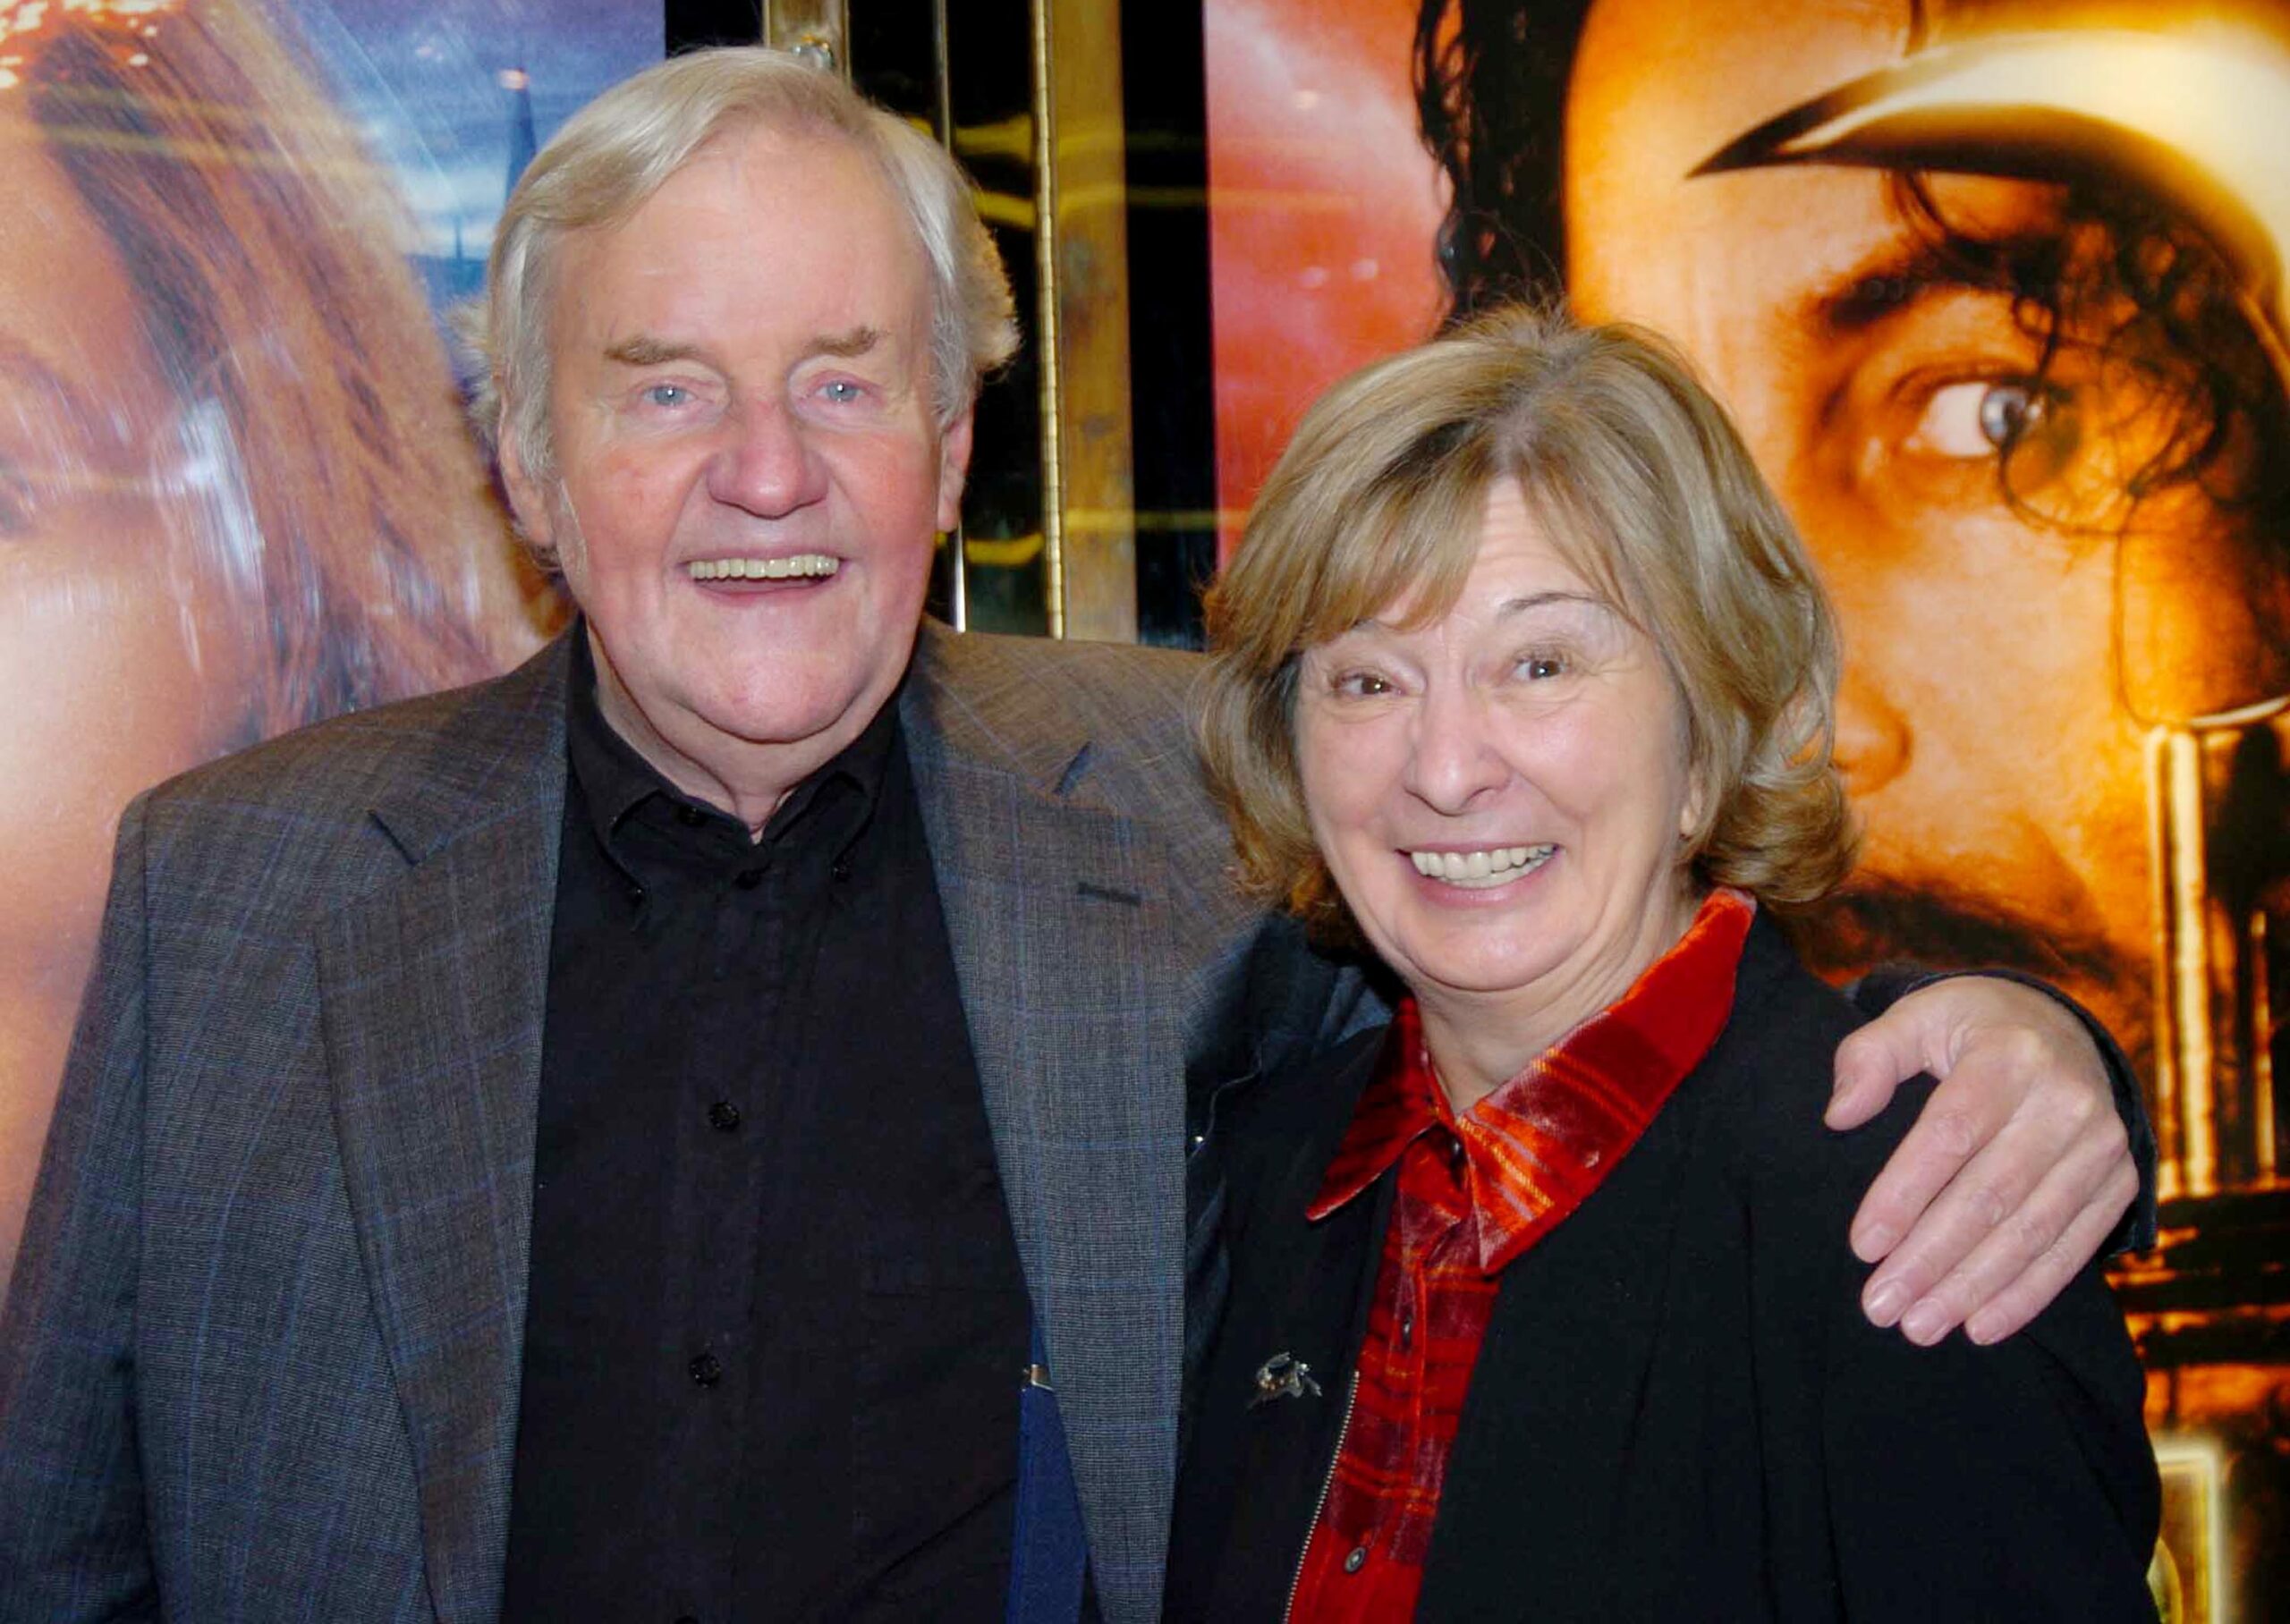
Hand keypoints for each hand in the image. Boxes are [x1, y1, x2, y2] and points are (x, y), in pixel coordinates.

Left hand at [1828, 976, 2137, 1345]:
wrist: (2065, 1029)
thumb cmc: (1970, 1029)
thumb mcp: (1916, 1017)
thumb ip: (1869, 1057)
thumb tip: (1839, 1116)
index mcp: (2008, 1056)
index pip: (1950, 1136)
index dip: (1905, 1195)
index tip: (1862, 1246)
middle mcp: (2065, 1100)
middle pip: (1990, 1195)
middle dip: (1931, 1259)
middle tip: (1880, 1306)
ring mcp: (2101, 1145)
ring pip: (2031, 1231)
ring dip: (1972, 1287)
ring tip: (1919, 1326)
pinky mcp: (2121, 1181)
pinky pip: (2072, 1247)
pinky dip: (2027, 1293)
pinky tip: (1981, 1325)